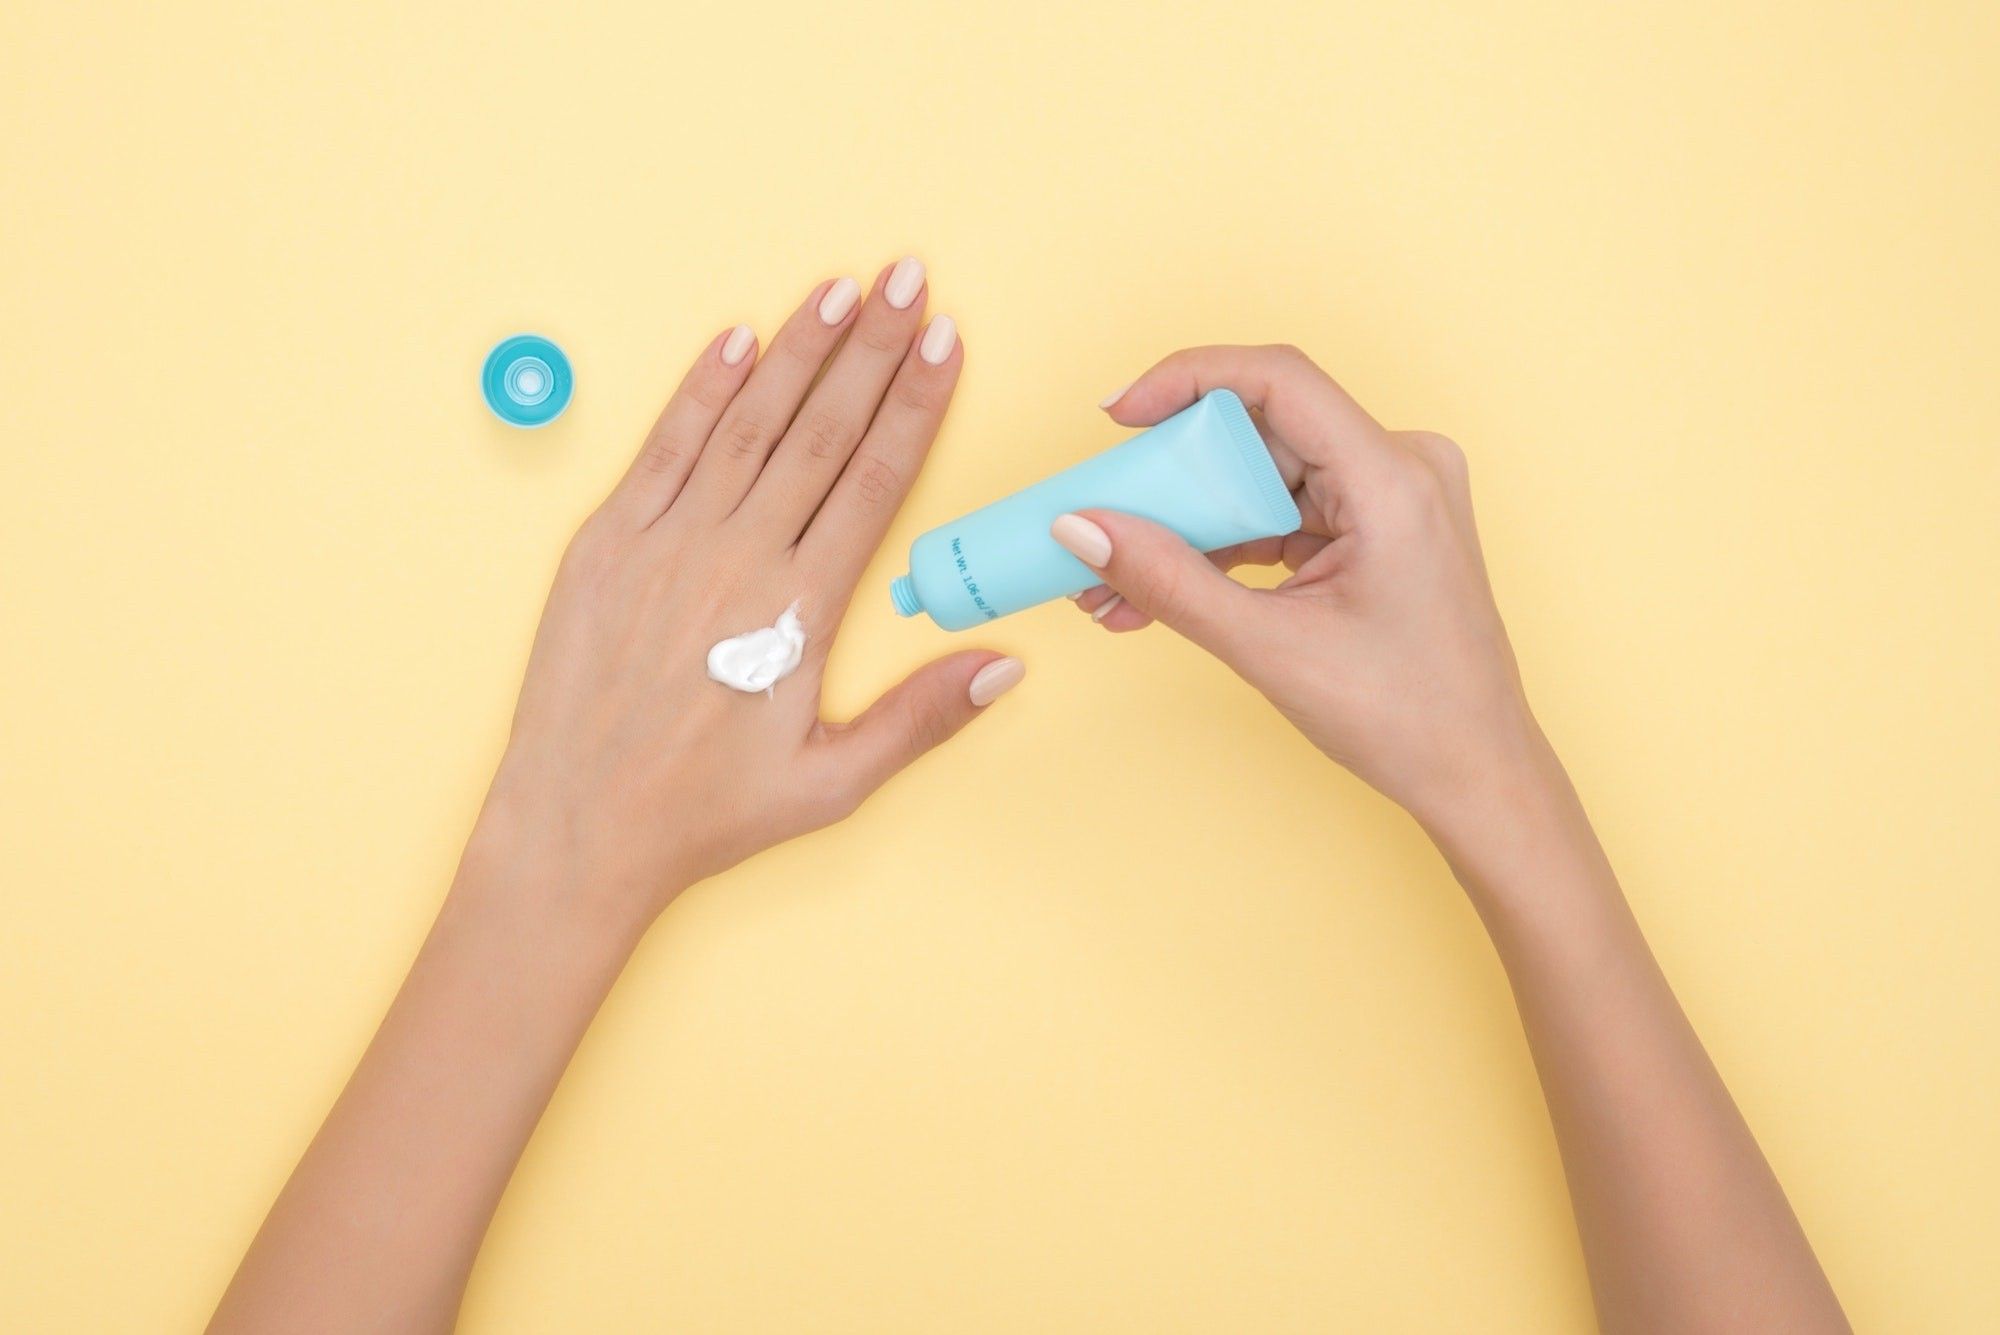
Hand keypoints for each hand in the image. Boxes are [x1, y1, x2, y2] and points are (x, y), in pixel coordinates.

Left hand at [472, 261, 1021, 934]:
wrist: (576, 828)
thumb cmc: (705, 815)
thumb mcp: (832, 784)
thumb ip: (922, 717)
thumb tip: (1008, 663)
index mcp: (798, 610)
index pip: (874, 479)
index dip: (915, 404)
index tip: (947, 343)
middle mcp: (735, 559)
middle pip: (820, 430)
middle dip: (872, 349)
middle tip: (909, 280)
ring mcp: (664, 544)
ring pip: (746, 423)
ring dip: (797, 350)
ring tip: (841, 289)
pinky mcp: (603, 545)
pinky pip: (662, 449)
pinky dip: (699, 391)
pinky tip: (735, 339)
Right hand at [1059, 344, 1539, 833]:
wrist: (1476, 774)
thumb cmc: (1408, 718)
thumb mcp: (1270, 648)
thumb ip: (1168, 582)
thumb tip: (1083, 529)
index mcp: (1394, 480)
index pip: (1279, 380)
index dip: (1188, 380)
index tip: (1119, 415)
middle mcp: (1403, 468)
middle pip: (1261, 434)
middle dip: (1173, 482)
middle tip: (1102, 521)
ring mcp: (1394, 497)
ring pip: (1265, 479)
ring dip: (1190, 527)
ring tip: (1114, 584)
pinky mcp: (1379, 528)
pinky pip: (1284, 514)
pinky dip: (1226, 550)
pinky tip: (1162, 592)